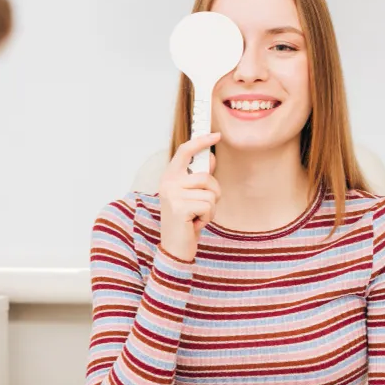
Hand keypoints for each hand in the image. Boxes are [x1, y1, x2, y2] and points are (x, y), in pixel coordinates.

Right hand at [158, 132, 221, 261]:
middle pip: (205, 176)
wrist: (174, 249)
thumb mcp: (192, 197)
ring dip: (210, 208)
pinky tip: (195, 224)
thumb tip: (211, 157)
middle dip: (212, 193)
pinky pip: (208, 206)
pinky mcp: (179, 208)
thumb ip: (199, 178)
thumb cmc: (185, 223)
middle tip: (202, 208)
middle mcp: (168, 183)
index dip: (201, 141)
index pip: (185, 151)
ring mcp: (172, 195)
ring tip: (197, 217)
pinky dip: (208, 218)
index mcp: (169, 178)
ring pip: (210, 192)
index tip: (216, 134)